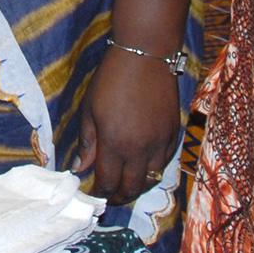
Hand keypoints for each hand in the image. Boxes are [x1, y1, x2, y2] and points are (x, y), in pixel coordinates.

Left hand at [76, 48, 181, 203]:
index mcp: (114, 143)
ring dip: (138, 186)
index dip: (100, 192)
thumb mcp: (90, 109)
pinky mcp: (174, 134)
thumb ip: (87, 143)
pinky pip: (166, 162)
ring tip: (127, 184)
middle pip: (131, 188)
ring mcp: (160, 143)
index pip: (108, 182)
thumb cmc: (110, 80)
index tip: (93, 192)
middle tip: (110, 195)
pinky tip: (144, 166)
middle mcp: (140, 149)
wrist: (145, 56)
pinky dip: (154, 170)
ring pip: (151, 180)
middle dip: (119, 197)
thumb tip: (79, 168)